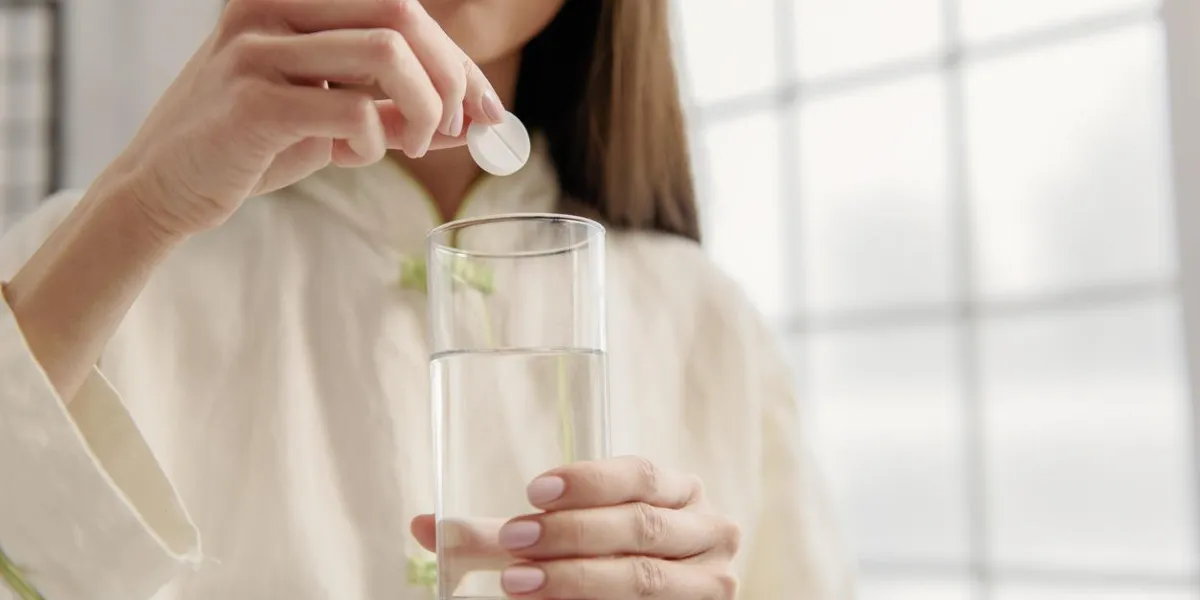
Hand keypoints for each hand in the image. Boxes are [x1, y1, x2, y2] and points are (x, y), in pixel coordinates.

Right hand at [107, 0, 502, 235]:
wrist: (164, 188)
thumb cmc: (251, 148)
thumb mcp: (331, 120)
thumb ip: (393, 111)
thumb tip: (472, 120)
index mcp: (291, 0)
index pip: (401, 8)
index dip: (457, 59)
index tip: (488, 109)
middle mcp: (271, 8)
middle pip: (403, 15)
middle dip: (451, 77)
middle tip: (459, 129)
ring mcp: (256, 49)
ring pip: (386, 52)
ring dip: (423, 107)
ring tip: (410, 146)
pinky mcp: (252, 102)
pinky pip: (351, 108)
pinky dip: (374, 138)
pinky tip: (353, 154)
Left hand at [411, 456, 741, 598]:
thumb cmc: (606, 561)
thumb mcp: (559, 540)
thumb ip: (500, 534)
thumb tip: (422, 525)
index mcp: (680, 492)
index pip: (640, 475)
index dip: (589, 481)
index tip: (533, 490)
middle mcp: (709, 531)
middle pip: (640, 527)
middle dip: (572, 534)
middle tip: (513, 540)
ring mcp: (713, 583)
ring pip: (645, 578)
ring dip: (578, 579)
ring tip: (519, 582)